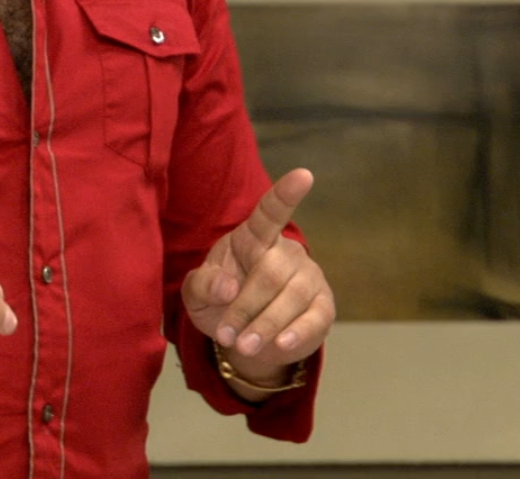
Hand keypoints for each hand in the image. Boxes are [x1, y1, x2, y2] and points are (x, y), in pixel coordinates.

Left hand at [181, 168, 334, 395]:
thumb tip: (228, 287)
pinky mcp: (323, 306)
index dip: (286, 194)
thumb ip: (203, 284)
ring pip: (292, 297)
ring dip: (265, 325)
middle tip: (226, 334)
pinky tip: (280, 345)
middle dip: (246, 306)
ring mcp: (309, 277)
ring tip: (243, 346)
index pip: (270, 212)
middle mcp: (286, 251)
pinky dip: (296, 333)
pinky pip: (315, 318)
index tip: (304, 175)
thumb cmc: (219, 300)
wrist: (244, 336)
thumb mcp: (196, 293)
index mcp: (253, 237)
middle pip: (271, 273)